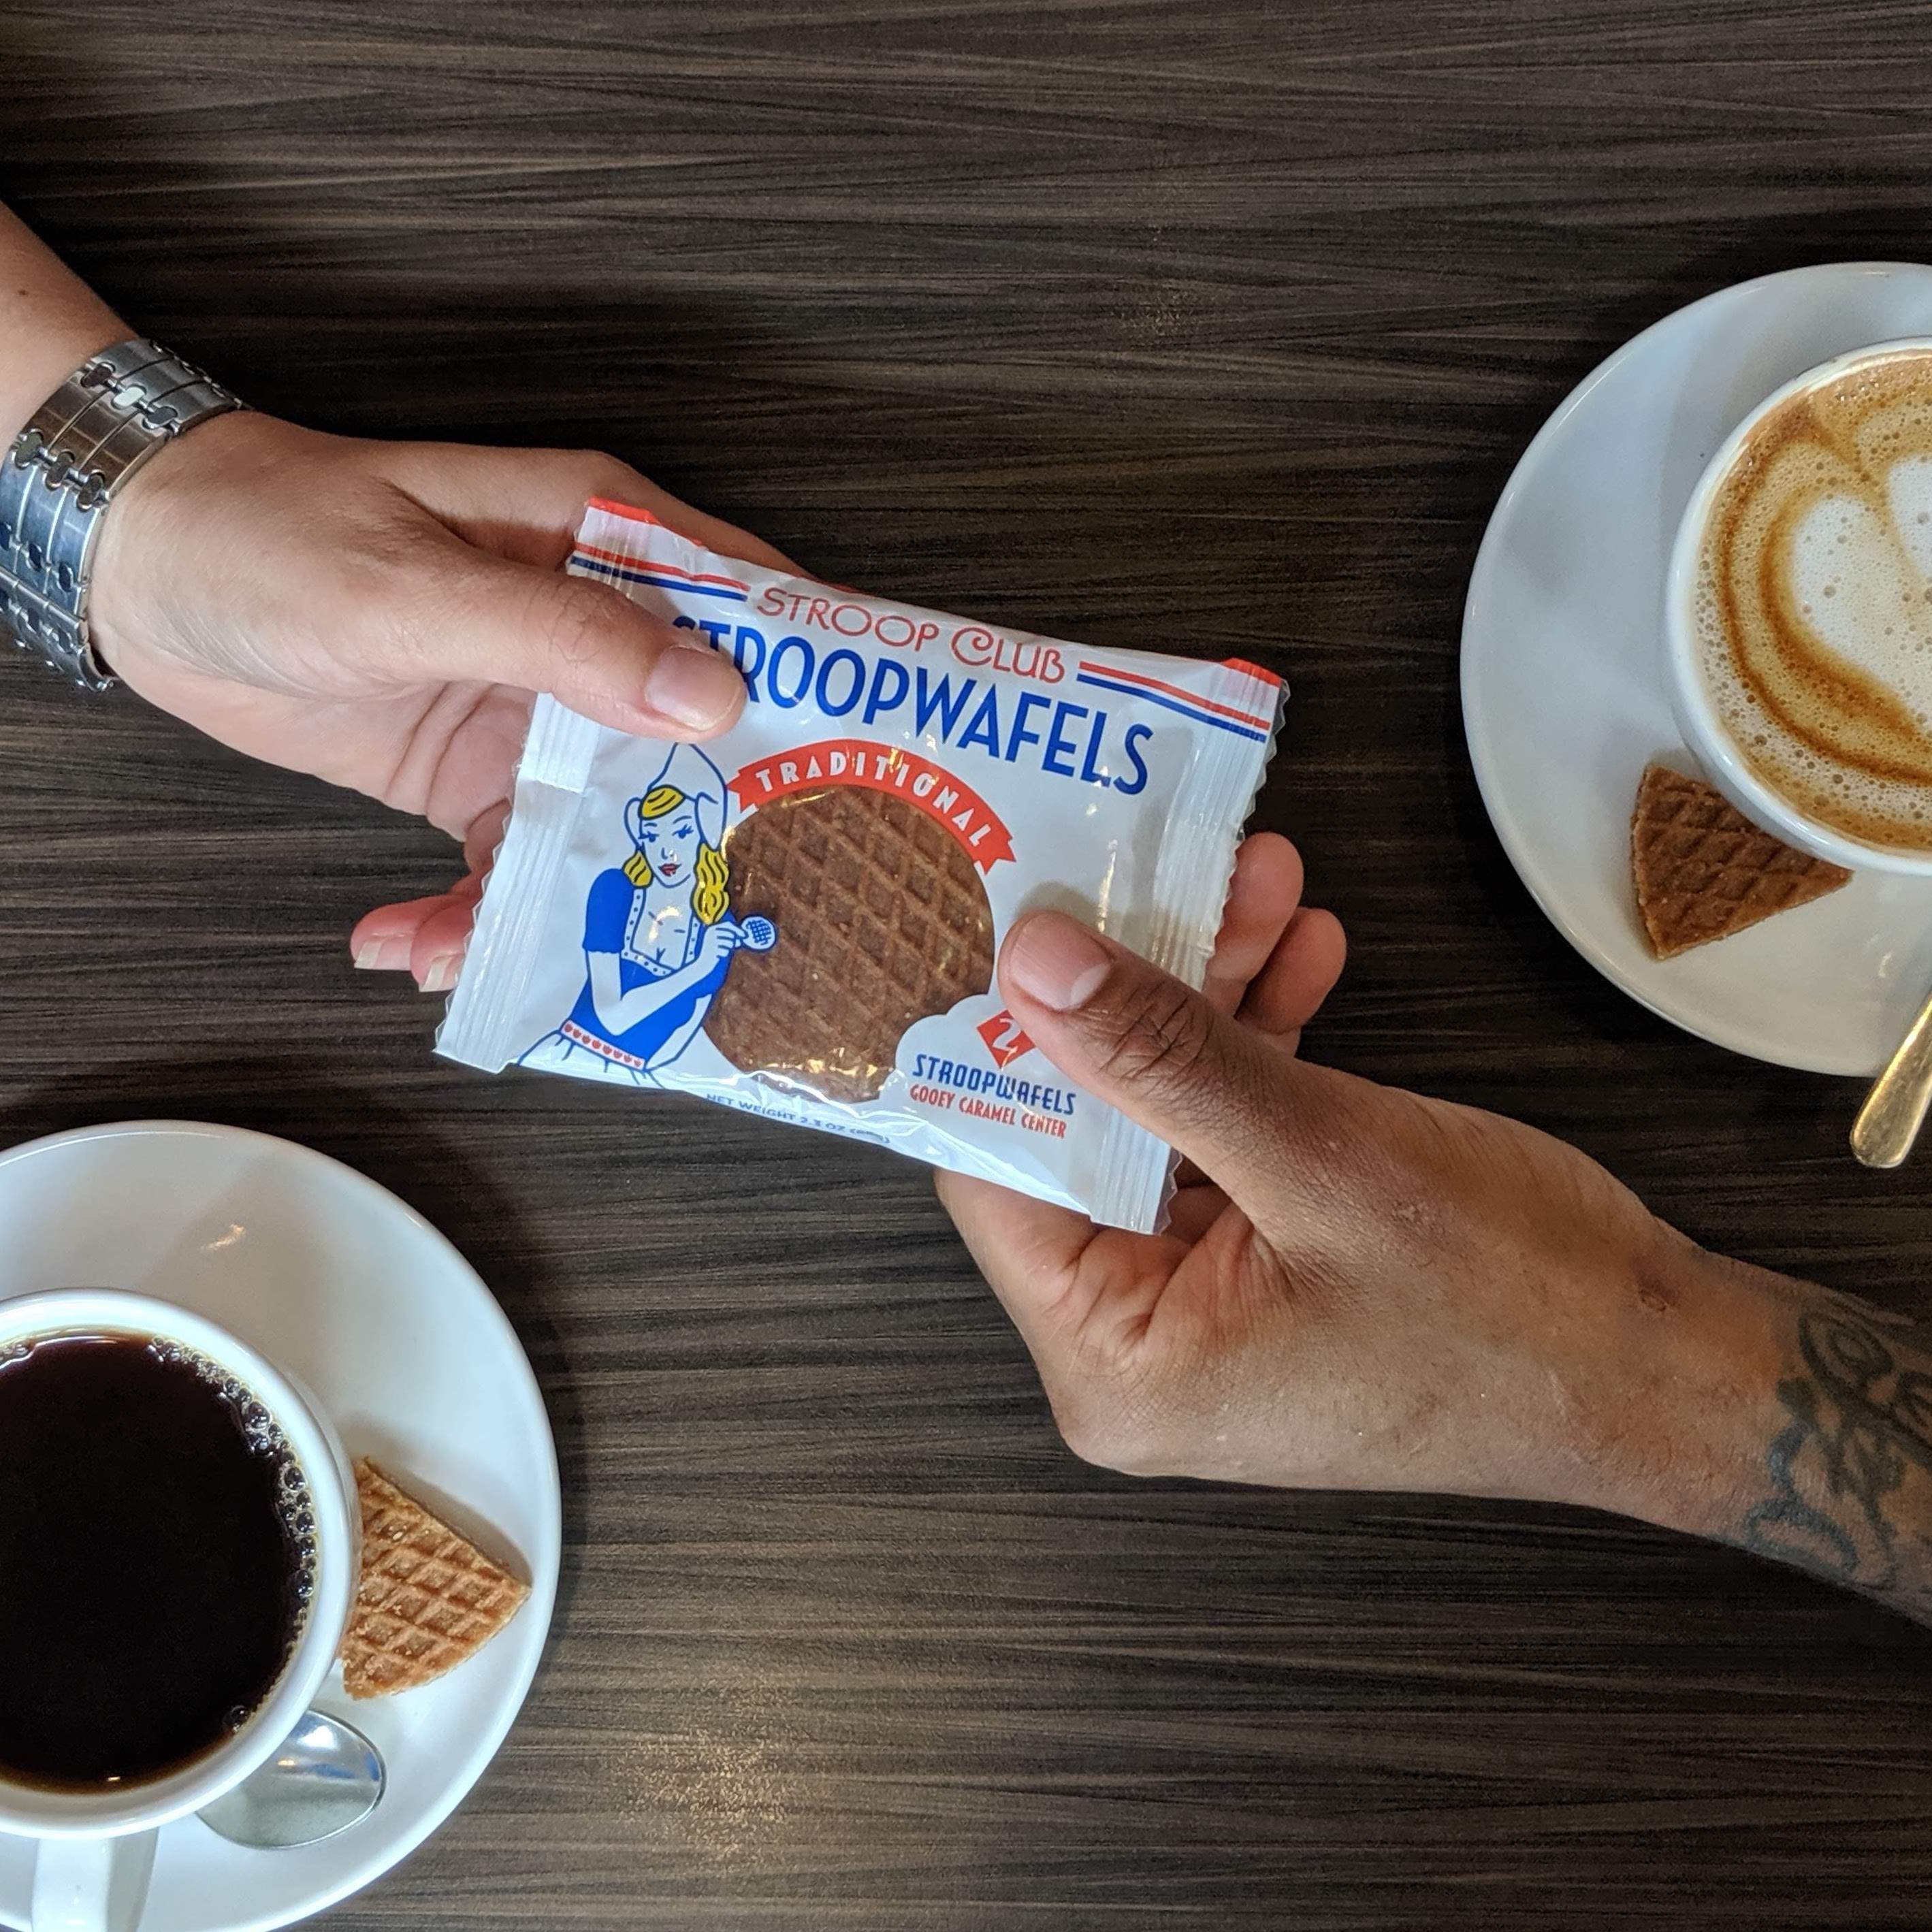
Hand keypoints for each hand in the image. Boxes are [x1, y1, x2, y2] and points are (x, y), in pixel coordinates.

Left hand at [87, 409, 782, 927]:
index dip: (813, 690)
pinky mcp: (480, 771)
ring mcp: (538, 706)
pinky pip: (511, 861)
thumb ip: (560, 638)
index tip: (857, 783)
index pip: (751, 609)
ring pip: (602, 826)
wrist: (141, 571)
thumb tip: (707, 696)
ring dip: (562, 905)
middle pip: (694, 744)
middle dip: (700, 840)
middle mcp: (591, 627)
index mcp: (605, 541)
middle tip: (710, 928)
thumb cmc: (270, 533)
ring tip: (488, 960)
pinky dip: (471, 914)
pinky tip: (412, 943)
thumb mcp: (418, 587)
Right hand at [697, 921, 746, 970]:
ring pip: (730, 943)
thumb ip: (731, 936)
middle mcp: (711, 933)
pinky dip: (725, 954)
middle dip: (734, 941)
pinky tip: (719, 955)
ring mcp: (711, 941)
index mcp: (712, 928)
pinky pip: (726, 951)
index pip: (727, 924)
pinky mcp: (712, 950)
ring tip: (723, 949)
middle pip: (730, 934)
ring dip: (729, 948)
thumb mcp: (721, 940)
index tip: (744, 935)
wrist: (703, 963)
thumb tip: (744, 935)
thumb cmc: (714, 951)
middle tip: (732, 945)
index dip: (737, 929)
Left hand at [939, 837, 1883, 1580]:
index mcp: (1114, 1360)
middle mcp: (1137, 1343)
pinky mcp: (1263, 1263)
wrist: (1665, 1370)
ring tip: (1256, 882)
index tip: (1026, 910)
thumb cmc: (1517, 1307)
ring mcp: (1203, 1302)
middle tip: (1157, 864)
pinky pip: (1227, 1136)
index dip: (1004, 1033)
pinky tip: (1299, 953)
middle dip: (1132, 990)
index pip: (995, 1171)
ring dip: (1207, 994)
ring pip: (1161, 1114)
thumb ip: (1162, 1057)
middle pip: (1082, 1129)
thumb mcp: (1323, 1157)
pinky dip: (1258, 1044)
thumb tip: (1033, 963)